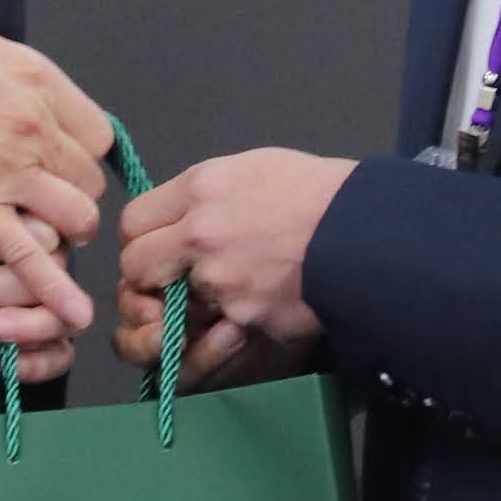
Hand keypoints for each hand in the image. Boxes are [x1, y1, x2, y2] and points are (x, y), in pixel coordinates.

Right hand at [0, 20, 112, 274]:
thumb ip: (17, 78)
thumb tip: (30, 96)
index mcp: (40, 82)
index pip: (99, 135)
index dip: (82, 156)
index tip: (60, 163)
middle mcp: (36, 126)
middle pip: (90, 181)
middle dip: (72, 198)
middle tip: (44, 204)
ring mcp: (9, 168)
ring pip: (76, 218)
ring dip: (64, 234)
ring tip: (45, 237)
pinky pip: (27, 254)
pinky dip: (54, 288)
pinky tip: (75, 314)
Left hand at [117, 149, 353, 381]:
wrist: (367, 231)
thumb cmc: (318, 194)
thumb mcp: (254, 169)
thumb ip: (205, 194)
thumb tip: (176, 217)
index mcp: (202, 188)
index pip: (132, 221)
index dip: (141, 240)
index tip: (156, 248)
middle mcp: (201, 232)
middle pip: (134, 266)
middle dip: (148, 279)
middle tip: (171, 282)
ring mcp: (220, 278)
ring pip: (170, 306)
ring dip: (187, 307)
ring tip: (220, 295)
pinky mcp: (243, 315)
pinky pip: (214, 331)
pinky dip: (227, 328)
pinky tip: (253, 308)